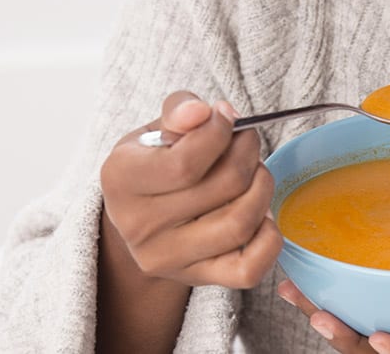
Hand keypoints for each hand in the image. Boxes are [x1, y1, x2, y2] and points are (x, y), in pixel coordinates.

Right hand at [99, 91, 282, 287]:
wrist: (143, 219)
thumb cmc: (157, 165)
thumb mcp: (156, 129)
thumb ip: (178, 110)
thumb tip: (201, 111)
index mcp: (121, 179)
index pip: (186, 162)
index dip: (220, 133)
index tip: (226, 118)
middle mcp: (138, 225)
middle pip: (224, 187)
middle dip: (249, 153)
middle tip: (248, 141)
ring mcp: (167, 257)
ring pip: (240, 223)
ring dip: (262, 188)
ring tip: (255, 173)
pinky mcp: (197, 278)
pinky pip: (249, 269)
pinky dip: (269, 238)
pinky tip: (260, 214)